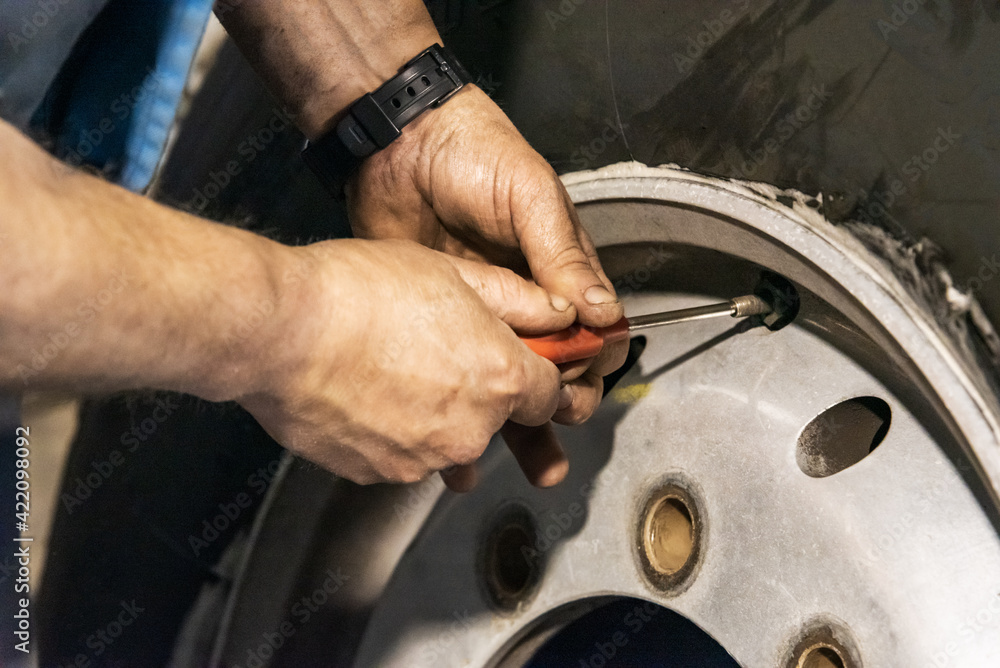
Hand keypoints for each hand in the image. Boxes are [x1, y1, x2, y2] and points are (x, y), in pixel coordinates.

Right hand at [237, 239, 577, 484]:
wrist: (280, 331)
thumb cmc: (357, 294)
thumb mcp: (453, 274)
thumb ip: (519, 301)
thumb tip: (557, 314)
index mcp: (501, 378)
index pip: (550, 394)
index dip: (539, 373)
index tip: (524, 361)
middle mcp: (471, 429)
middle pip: (498, 418)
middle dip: (480, 389)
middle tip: (438, 348)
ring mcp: (425, 459)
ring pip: (449, 439)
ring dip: (435, 413)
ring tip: (393, 367)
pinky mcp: (381, 475)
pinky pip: (404, 454)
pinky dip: (394, 431)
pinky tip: (368, 392)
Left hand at [347, 85, 628, 486]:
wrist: (399, 145)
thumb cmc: (475, 155)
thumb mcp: (530, 197)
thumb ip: (560, 254)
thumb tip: (600, 310)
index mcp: (558, 271)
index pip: (591, 333)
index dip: (592, 364)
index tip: (580, 386)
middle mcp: (525, 302)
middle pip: (556, 370)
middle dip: (564, 407)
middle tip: (557, 429)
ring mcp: (480, 317)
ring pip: (509, 386)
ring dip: (524, 429)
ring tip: (535, 467)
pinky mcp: (438, 325)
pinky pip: (458, 379)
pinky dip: (465, 413)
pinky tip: (465, 441)